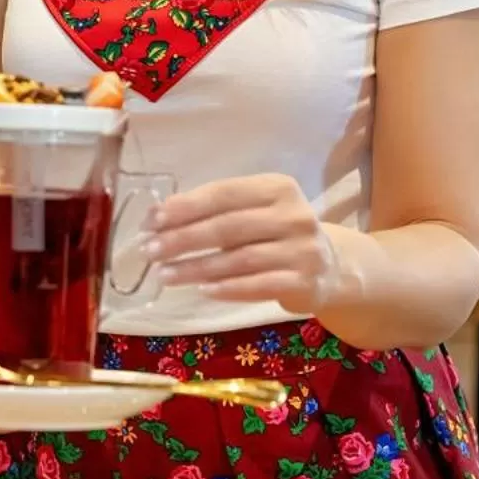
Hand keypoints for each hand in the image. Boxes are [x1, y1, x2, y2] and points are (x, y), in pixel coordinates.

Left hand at [146, 175, 338, 314]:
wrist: (329, 266)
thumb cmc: (277, 234)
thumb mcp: (253, 212)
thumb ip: (214, 212)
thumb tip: (158, 219)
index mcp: (278, 187)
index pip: (224, 194)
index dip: (186, 207)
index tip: (152, 221)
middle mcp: (294, 214)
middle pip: (228, 226)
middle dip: (183, 239)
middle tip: (149, 251)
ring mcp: (303, 249)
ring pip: (239, 259)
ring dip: (197, 268)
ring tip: (165, 275)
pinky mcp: (305, 281)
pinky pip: (259, 285)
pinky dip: (227, 288)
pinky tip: (202, 290)